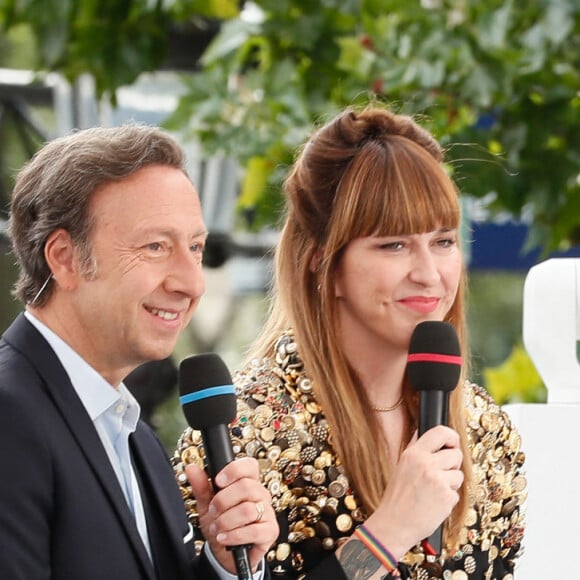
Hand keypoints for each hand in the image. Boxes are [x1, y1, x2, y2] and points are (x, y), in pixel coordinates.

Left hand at [186, 456, 278, 573]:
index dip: (234, 470)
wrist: (225, 554)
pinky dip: (234, 535)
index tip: (218, 481)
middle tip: (213, 511)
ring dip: (226, 521)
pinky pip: (254, 531)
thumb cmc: (219, 524)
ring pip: (248, 510)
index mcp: (248, 482)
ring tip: (217, 527)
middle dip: (223, 501)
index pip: (249, 465)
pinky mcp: (270, 531)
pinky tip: (224, 537)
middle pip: (246, 487)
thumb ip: (201, 486)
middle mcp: (260, 494)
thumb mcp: (206, 505)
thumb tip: (192, 468)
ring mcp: (267, 512)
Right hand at [364, 425, 463, 559]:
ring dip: (451, 484)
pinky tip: (435, 503)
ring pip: (459, 475)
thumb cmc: (397, 497)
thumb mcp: (401, 466)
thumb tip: (425, 434)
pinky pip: (456, 493)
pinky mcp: (446, 497)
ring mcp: (437, 480)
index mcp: (413, 453)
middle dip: (453, 465)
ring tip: (434, 491)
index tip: (453, 443)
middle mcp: (426, 463)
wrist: (394, 523)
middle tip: (442, 473)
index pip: (440, 432)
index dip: (452, 436)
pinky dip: (448, 499)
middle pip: (456, 454)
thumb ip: (415, 449)